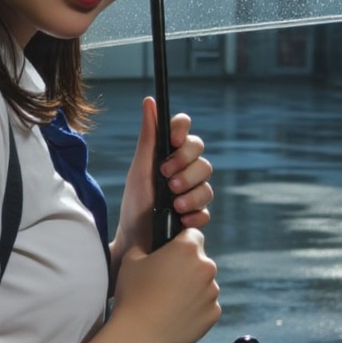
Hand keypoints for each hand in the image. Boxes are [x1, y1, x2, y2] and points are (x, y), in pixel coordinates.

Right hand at [111, 228, 220, 342]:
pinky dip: (194, 308)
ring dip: (191, 289)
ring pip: (204, 284)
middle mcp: (206, 267)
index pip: (193, 235)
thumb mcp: (131, 259)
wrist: (139, 337)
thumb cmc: (133, 295)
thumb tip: (150, 246)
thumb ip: (146, 245)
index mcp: (187, 248)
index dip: (180, 242)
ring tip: (167, 302)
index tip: (170, 254)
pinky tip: (175, 315)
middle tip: (164, 282)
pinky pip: (206, 305)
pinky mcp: (214, 313)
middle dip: (186, 268)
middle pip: (200, 260)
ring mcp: (212, 292)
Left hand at [114, 97, 213, 261]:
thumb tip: (149, 101)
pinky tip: (180, 220)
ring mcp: (192, 193)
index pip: (184, 131)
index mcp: (168, 154)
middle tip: (168, 180)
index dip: (183, 131)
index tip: (173, 140)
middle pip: (201, 156)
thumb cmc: (134, 202)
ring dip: (191, 193)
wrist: (134, 241)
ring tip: (173, 205)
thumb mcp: (139, 169)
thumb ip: (148, 137)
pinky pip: (207, 210)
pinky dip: (194, 214)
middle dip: (186, 168)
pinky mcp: (197, 215)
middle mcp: (184, 170)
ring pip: (207, 184)